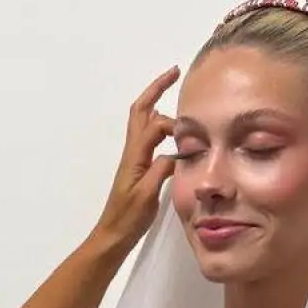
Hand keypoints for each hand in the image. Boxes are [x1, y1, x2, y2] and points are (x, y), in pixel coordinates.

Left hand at [89, 66, 180, 252]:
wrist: (113, 234)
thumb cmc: (129, 218)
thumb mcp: (147, 194)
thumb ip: (161, 170)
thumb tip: (177, 151)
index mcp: (135, 155)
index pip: (154, 124)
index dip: (174, 122)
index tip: (194, 130)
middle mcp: (133, 151)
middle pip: (141, 111)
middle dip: (156, 88)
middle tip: (175, 72)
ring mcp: (134, 158)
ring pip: (143, 122)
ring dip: (156, 103)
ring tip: (174, 92)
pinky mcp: (138, 167)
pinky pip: (148, 137)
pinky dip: (159, 124)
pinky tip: (171, 129)